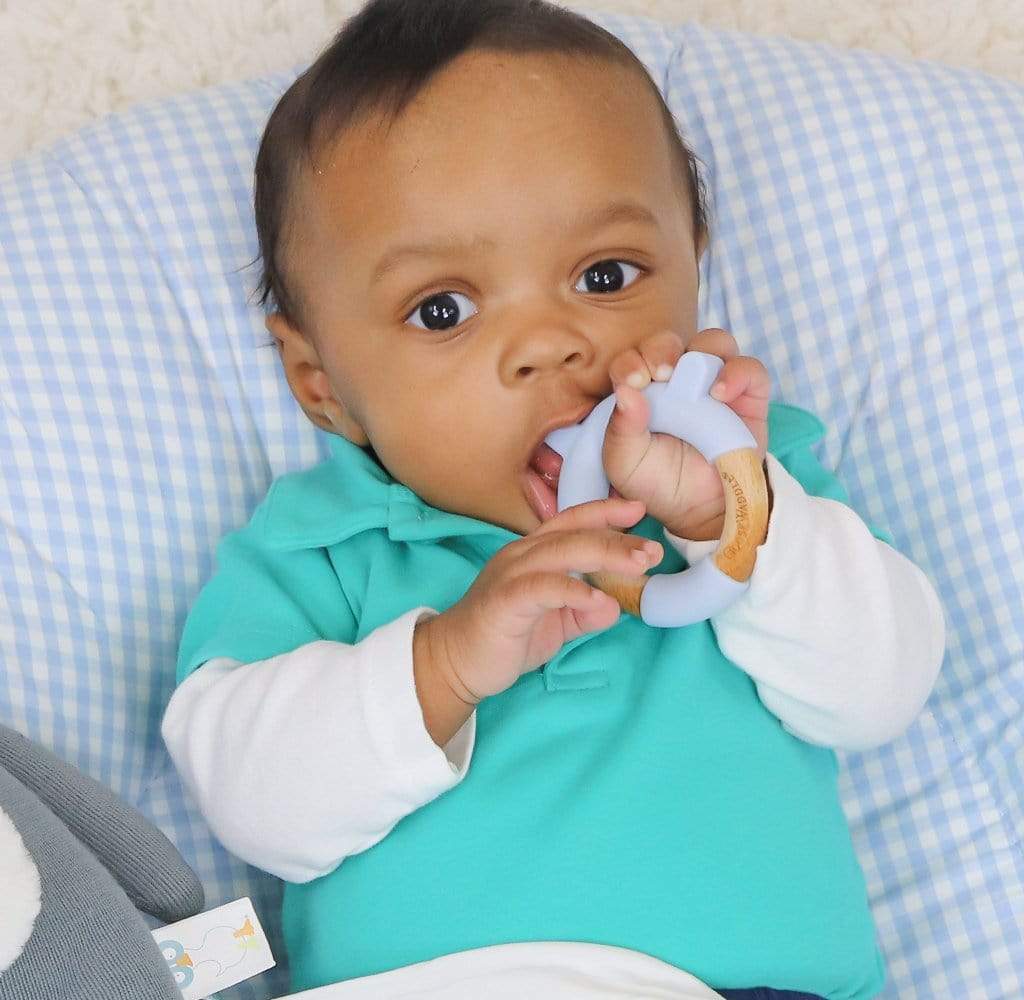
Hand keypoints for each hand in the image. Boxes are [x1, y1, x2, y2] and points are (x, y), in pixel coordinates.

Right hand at [417, 497, 661, 705]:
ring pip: (561, 553)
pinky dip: (571, 589)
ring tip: (638, 565)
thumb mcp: (555, 622)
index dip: (604, 512)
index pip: (571, 523)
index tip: (639, 509)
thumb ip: (584, 611)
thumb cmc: (504, 637)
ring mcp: (510, 574)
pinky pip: (542, 588)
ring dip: (604, 554)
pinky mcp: (504, 601)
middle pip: (573, 534)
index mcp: (532, 553)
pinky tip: (596, 597)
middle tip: (651, 549)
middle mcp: (521, 555)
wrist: (454, 662)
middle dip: (616, 537)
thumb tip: (613, 604)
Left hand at [602, 329, 770, 540]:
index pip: (632, 360)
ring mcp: (714, 385)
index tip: (632, 381)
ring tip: (690, 381)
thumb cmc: (656, 482)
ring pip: (712, 343)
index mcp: (642, 390)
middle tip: (657, 373)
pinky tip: (721, 395)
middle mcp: (677, 380)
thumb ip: (620, 429)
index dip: (630, 363)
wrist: (698, 509)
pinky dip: (737, 373)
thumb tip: (626, 392)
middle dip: (660, 350)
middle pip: (670, 343)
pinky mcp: (748, 396)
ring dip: (700, 352)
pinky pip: (750, 369)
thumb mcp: (625, 463)